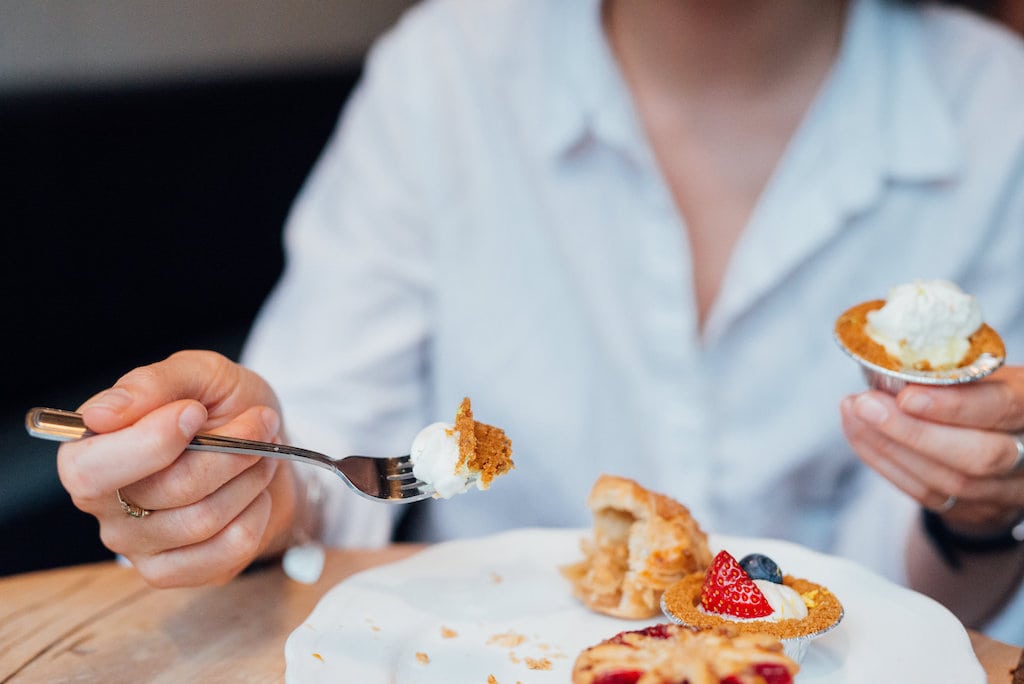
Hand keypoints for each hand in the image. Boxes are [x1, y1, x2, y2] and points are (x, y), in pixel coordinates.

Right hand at [57, 350, 300, 586]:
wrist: (265, 448)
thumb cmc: (222, 408)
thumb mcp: (198, 374)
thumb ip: (152, 383)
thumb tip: (100, 415)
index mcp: (90, 451)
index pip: (90, 468)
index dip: (150, 441)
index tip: (195, 411)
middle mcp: (103, 505)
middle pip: (166, 490)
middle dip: (227, 452)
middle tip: (258, 423)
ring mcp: (137, 544)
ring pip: (203, 519)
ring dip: (249, 476)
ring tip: (261, 452)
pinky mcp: (176, 571)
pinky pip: (228, 548)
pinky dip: (257, 512)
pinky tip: (254, 492)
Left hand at [840, 366, 1023, 533]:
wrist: (999, 446)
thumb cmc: (985, 398)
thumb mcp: (982, 378)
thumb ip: (951, 377)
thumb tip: (891, 369)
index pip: (1001, 408)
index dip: (955, 406)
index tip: (907, 396)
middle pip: (978, 457)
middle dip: (914, 432)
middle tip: (865, 405)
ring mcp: (1004, 490)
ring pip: (948, 481)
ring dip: (889, 446)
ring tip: (854, 413)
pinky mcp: (971, 510)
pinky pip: (924, 494)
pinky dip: (885, 462)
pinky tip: (859, 433)